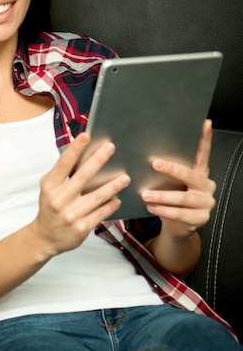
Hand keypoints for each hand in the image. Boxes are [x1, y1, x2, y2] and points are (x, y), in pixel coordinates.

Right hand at [32, 132, 129, 257]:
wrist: (45, 237)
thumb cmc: (51, 207)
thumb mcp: (50, 188)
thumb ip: (63, 173)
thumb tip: (82, 152)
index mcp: (50, 186)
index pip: (63, 164)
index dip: (75, 149)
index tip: (86, 136)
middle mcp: (59, 199)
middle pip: (83, 176)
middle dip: (98, 160)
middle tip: (111, 147)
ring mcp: (71, 215)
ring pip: (97, 196)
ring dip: (113, 186)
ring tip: (125, 177)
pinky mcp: (81, 228)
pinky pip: (101, 213)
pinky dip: (110, 205)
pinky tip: (118, 199)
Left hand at [141, 119, 215, 240]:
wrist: (177, 227)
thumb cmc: (172, 200)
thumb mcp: (172, 184)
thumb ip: (167, 171)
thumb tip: (145, 154)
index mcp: (201, 173)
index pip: (204, 154)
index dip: (205, 139)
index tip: (205, 123)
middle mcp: (207, 186)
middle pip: (191, 176)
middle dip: (172, 169)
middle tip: (154, 164)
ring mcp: (206, 203)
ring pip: (183, 198)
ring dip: (162, 196)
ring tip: (145, 194)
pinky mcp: (200, 218)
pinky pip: (180, 213)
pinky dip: (163, 210)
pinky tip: (151, 208)